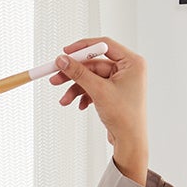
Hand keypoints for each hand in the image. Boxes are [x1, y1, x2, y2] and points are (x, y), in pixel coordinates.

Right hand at [48, 37, 148, 180]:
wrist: (130, 141)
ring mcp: (120, 82)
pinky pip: (94, 88)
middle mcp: (127, 69)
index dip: (82, 48)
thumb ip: (79, 73)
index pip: (103, 45)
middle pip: (94, 63)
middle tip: (55, 77)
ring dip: (76, 88)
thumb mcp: (98, 91)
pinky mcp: (113, 93)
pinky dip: (84, 96)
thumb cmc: (125, 117)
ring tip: (64, 100)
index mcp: (131, 62)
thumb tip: (62, 60)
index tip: (65, 52)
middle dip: (74, 73)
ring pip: (91, 78)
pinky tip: (80, 106)